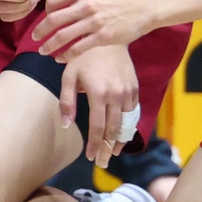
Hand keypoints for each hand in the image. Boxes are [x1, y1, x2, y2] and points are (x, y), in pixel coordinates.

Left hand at [29, 0, 155, 60]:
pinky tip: (60, 59)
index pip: (53, 0)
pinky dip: (66, 55)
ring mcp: (95, 21)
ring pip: (64, 35)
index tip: (41, 20)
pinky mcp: (103, 36)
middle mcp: (87, 4)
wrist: (143, 8)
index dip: (44, 11)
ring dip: (50, 45)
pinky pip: (78, 48)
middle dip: (40, 31)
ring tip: (44, 51)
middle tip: (34, 39)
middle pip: (54, 19)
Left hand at [63, 45, 139, 165]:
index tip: (91, 158)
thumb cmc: (83, 57)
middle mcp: (116, 96)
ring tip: (112, 153)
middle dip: (107, 149)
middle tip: (102, 163)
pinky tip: (122, 135)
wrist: (107, 38)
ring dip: (119, 141)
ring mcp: (128, 92)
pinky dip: (129, 126)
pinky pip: (133, 113)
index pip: (97, 128)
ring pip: (126, 124)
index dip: (95, 145)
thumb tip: (67, 125)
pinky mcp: (135, 88)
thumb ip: (66, 101)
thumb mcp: (69, 76)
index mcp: (98, 94)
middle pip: (113, 130)